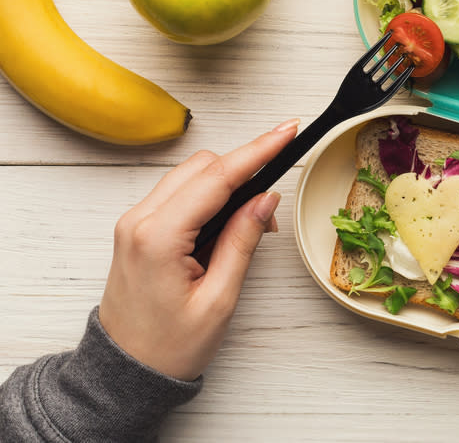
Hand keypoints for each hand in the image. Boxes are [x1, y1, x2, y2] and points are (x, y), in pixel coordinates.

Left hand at [98, 119, 298, 380]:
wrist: (126, 372)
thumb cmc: (169, 346)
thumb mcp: (219, 298)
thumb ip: (243, 240)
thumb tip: (266, 198)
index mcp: (158, 237)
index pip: (218, 177)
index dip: (258, 150)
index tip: (288, 130)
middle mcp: (139, 220)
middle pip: (203, 166)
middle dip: (244, 170)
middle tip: (273, 207)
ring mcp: (134, 222)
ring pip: (190, 174)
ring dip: (227, 183)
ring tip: (252, 223)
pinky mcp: (138, 228)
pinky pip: (179, 192)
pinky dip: (209, 195)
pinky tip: (228, 222)